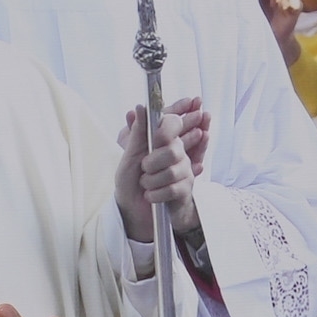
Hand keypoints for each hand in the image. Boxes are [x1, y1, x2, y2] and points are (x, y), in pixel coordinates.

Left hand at [111, 102, 213, 246]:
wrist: (133, 210)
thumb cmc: (131, 180)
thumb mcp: (130, 154)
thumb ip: (138, 132)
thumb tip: (140, 106)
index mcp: (163, 139)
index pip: (173, 123)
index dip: (166, 130)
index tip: (157, 139)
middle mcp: (177, 151)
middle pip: (173, 150)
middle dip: (152, 163)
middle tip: (144, 170)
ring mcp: (184, 170)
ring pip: (171, 172)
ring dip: (151, 182)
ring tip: (145, 185)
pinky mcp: (186, 189)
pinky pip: (173, 189)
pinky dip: (155, 195)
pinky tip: (151, 196)